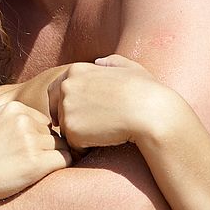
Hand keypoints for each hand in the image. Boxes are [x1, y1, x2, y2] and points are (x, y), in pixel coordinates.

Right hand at [0, 100, 71, 207]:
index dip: (37, 138)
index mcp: (14, 107)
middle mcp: (24, 120)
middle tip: (24, 162)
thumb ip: (19, 121)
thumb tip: (53, 127)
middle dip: (46, 148)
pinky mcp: (37, 162)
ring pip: (63, 147)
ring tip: (27, 169)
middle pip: (54, 134)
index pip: (44, 122)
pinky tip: (39, 174)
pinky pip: (66, 160)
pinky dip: (58, 168)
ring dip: (51, 159)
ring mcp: (31, 140)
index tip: (20, 150)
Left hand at [47, 54, 180, 149]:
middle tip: (98, 124)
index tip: (86, 112)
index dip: (70, 104)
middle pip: (58, 109)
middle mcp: (66, 87)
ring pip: (66, 127)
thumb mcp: (130, 68)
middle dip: (73, 118)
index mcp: (75, 70)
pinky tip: (104, 141)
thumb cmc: (146, 91)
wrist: (152, 113)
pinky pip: (73, 144)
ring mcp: (66, 108)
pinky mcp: (72, 130)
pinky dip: (85, 147)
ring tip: (105, 131)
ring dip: (80, 133)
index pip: (56, 90)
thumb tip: (98, 62)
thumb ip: (112, 62)